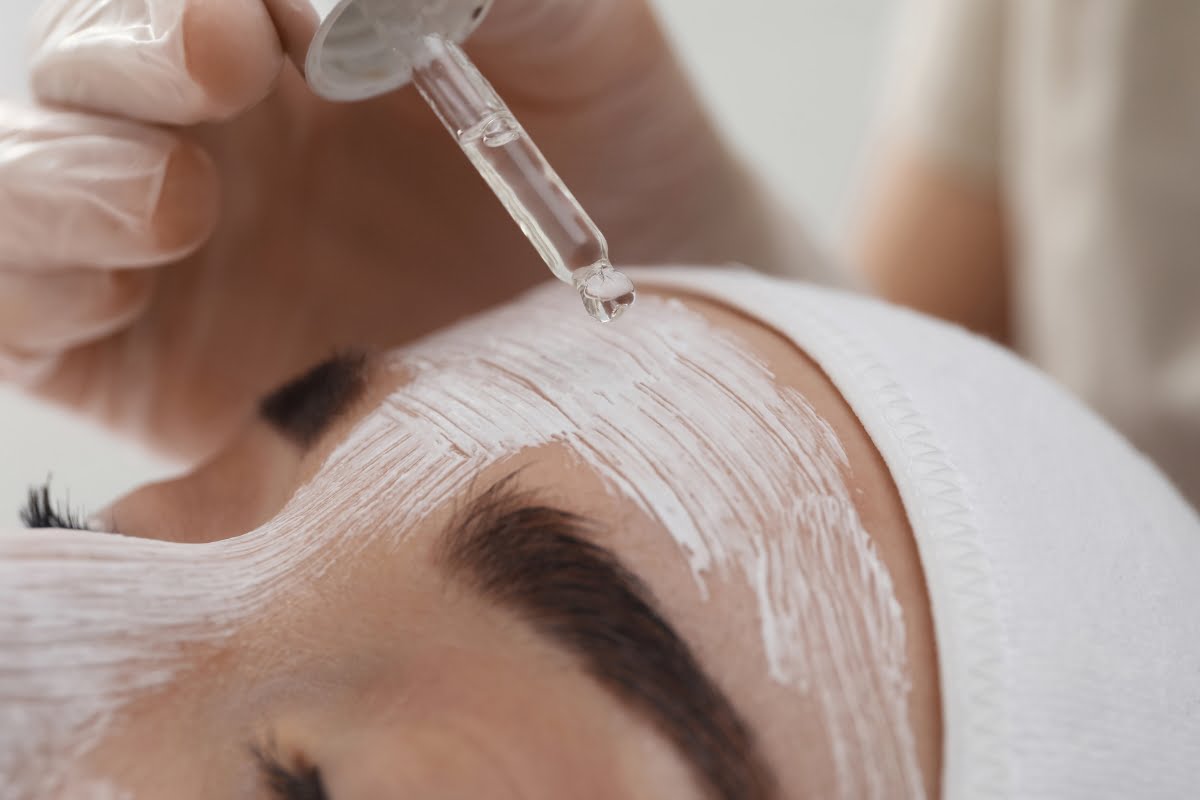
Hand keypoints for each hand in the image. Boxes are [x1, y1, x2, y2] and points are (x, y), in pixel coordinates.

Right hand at [3, 0, 788, 460]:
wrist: (651, 305)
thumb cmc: (612, 157)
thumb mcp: (573, 37)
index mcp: (284, 47)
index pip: (164, 3)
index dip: (169, 6)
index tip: (245, 29)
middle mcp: (212, 143)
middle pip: (75, 82)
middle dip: (118, 69)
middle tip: (223, 77)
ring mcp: (176, 259)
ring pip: (23, 197)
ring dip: (56, 187)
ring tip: (174, 208)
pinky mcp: (163, 377)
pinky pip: (32, 328)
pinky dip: (38, 299)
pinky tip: (118, 297)